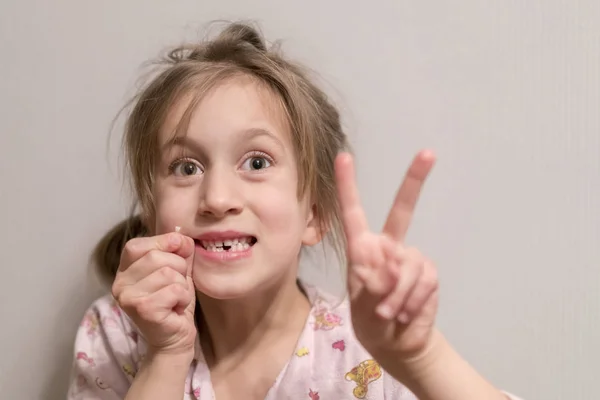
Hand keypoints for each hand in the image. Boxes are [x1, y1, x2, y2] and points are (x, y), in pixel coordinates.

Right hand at [111, 232, 196, 355]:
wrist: (174, 339)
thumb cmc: (173, 303)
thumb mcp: (177, 271)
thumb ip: (178, 252)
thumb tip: (182, 237)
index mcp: (124, 271)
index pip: (136, 245)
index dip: (162, 242)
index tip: (179, 250)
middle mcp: (119, 284)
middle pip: (156, 256)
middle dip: (179, 268)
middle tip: (176, 286)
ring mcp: (128, 298)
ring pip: (168, 273)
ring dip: (182, 286)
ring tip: (175, 299)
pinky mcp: (143, 310)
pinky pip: (175, 290)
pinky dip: (183, 298)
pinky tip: (175, 309)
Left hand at [335, 150, 437, 361]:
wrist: (397, 343)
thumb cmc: (370, 321)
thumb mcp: (361, 304)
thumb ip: (374, 283)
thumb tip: (395, 262)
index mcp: (363, 249)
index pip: (353, 213)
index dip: (348, 186)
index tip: (344, 157)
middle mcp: (388, 247)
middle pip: (402, 210)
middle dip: (415, 181)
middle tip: (429, 153)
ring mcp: (409, 258)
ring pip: (408, 264)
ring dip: (398, 294)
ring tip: (390, 313)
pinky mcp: (428, 272)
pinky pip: (423, 281)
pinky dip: (412, 300)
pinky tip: (406, 313)